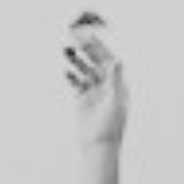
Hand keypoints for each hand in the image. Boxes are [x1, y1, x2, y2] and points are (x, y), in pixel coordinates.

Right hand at [64, 12, 128, 145]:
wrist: (98, 147)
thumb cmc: (110, 127)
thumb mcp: (115, 102)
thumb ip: (116, 80)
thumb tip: (117, 60)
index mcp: (118, 84)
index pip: (109, 60)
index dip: (100, 47)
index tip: (90, 35)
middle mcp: (106, 85)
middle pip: (95, 62)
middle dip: (86, 49)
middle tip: (74, 36)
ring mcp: (93, 92)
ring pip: (83, 70)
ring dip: (76, 60)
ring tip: (66, 49)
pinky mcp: (81, 100)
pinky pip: (75, 83)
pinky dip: (70, 75)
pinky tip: (64, 69)